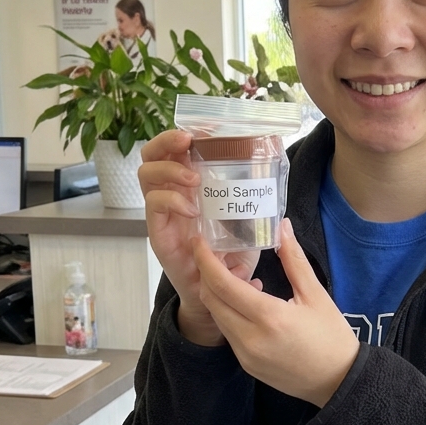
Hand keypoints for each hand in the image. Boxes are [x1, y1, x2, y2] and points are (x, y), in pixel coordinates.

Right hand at [138, 129, 260, 345]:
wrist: (220, 297)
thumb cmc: (233, 255)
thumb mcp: (249, 221)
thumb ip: (257, 195)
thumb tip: (278, 155)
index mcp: (190, 186)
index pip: (175, 149)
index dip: (183, 133)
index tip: (202, 127)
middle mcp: (171, 194)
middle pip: (152, 154)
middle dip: (166, 142)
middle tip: (188, 141)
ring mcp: (162, 214)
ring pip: (146, 175)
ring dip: (169, 170)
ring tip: (194, 178)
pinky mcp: (159, 234)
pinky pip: (153, 207)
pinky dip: (170, 201)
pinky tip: (192, 208)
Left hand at [193, 218, 359, 406]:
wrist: (338, 382)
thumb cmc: (332, 336)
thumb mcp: (316, 294)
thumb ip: (294, 259)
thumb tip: (282, 226)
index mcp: (269, 317)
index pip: (222, 284)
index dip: (205, 260)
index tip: (199, 241)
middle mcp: (250, 338)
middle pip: (211, 300)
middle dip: (206, 274)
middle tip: (213, 254)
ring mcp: (245, 355)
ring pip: (218, 317)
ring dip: (217, 294)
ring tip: (232, 276)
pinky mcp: (246, 365)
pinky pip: (228, 333)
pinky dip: (229, 313)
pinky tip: (245, 302)